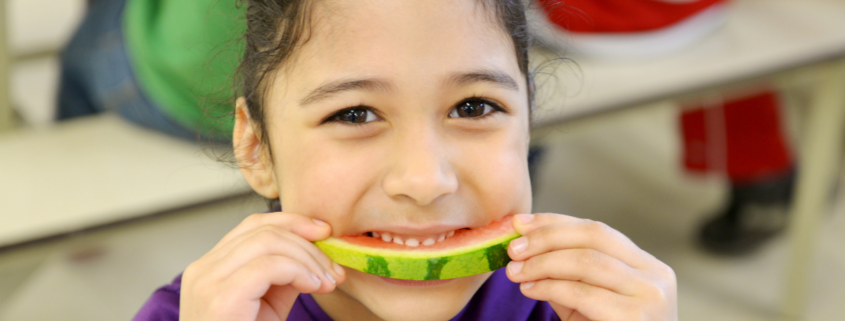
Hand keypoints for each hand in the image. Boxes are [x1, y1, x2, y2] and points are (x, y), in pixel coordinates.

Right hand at [180, 212, 345, 320]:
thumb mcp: (268, 307)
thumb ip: (284, 277)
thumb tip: (315, 254)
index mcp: (210, 268)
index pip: (253, 225)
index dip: (293, 222)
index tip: (325, 233)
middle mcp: (203, 270)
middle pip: (263, 229)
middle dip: (308, 244)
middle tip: (334, 269)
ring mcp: (207, 281)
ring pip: (268, 242)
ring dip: (308, 259)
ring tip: (327, 282)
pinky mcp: (220, 297)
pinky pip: (268, 266)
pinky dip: (299, 271)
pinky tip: (314, 287)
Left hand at [506, 213, 676, 320]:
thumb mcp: (587, 302)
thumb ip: (565, 274)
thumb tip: (524, 246)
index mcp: (646, 266)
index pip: (597, 231)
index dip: (555, 223)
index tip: (520, 224)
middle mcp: (654, 275)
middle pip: (593, 237)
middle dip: (546, 238)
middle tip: (513, 248)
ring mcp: (649, 296)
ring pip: (587, 261)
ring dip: (543, 262)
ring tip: (516, 270)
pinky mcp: (634, 317)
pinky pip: (582, 292)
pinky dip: (550, 286)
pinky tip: (530, 288)